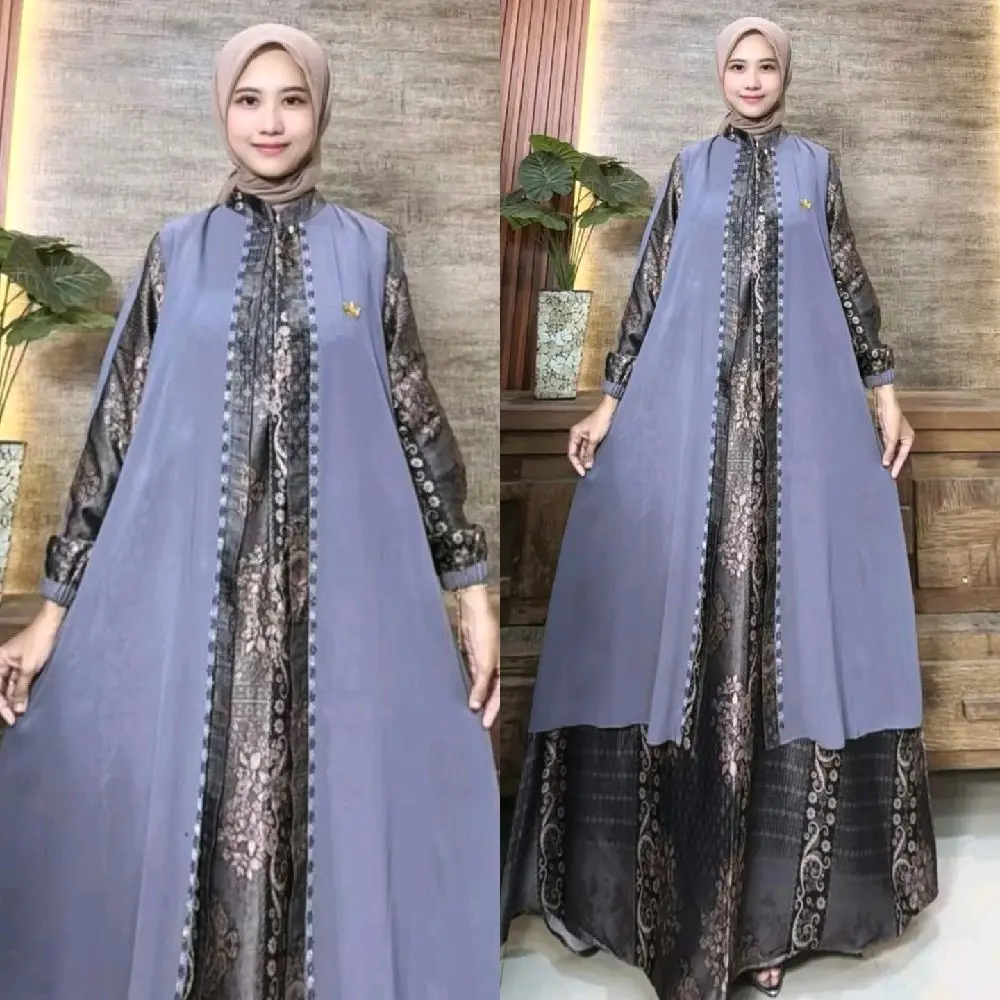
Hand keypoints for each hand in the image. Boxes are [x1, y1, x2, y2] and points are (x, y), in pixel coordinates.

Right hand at [0, 601, 64, 725]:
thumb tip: (17, 709)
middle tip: (15, 720)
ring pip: (11, 687)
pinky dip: (22, 692)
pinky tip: (25, 702)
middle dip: (7, 704)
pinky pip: (20, 682)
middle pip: (1, 689)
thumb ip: (21, 688)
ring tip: (20, 714)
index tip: (10, 718)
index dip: (1, 705)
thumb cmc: (39, 641)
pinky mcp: (26, 665)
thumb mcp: (29, 667)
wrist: (54, 624)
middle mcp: (3, 663)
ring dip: (15, 699)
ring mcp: (15, 664)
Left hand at [457, 584, 498, 728]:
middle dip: (484, 707)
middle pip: (491, 693)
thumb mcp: (484, 661)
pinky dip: (468, 686)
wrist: (473, 609)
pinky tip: (460, 695)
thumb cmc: (485, 631)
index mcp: (504, 669)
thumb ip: (481, 684)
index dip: (492, 711)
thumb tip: (475, 705)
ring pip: (480, 686)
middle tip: (474, 723)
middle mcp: (496, 668)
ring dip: (475, 697)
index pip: (499, 696)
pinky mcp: (473, 657)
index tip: (484, 725)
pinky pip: (471, 676)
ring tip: (465, 713)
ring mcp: (484, 663)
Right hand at [568, 397, 616, 475]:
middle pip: (577, 453)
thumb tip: (586, 465)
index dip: (576, 463)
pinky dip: (591, 454)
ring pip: (583, 452)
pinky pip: (589, 449)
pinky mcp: (592, 437)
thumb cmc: (601, 420)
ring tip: (591, 468)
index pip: (572, 453)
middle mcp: (578, 435)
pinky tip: (594, 460)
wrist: (610, 410)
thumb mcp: (594, 438)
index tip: (582, 472)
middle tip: (587, 472)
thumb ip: (589, 452)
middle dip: (581, 462)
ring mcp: (585, 436)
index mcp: (574, 434)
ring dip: (587, 459)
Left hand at [874, 385, 913, 478]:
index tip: (892, 476)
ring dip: (887, 458)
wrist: (885, 403)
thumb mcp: (891, 436)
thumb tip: (886, 464)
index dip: (897, 466)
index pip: (902, 456)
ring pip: (891, 450)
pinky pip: (885, 445)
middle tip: (887, 476)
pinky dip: (882, 451)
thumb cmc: (892, 417)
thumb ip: (889, 450)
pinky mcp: (886, 433)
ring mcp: (894, 436)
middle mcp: (903, 438)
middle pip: (897, 454)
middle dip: (893, 464)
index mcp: (909, 439)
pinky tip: (878, 457)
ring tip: (882, 470)